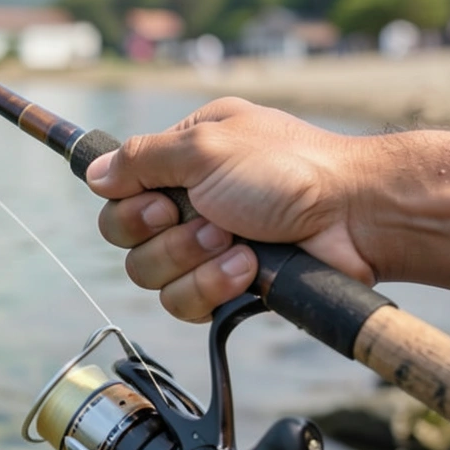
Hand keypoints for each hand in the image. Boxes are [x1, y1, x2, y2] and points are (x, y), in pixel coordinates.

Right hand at [86, 97, 375, 321]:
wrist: (356, 217)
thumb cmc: (290, 168)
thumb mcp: (206, 146)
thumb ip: (141, 159)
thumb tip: (93, 175)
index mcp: (183, 157)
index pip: (118, 191)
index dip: (130, 206)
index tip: (160, 203)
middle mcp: (189, 200)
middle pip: (126, 238)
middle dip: (164, 235)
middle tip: (209, 218)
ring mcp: (206, 246)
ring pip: (149, 276)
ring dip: (191, 260)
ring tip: (237, 242)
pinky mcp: (225, 285)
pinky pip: (182, 302)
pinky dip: (212, 285)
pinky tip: (248, 267)